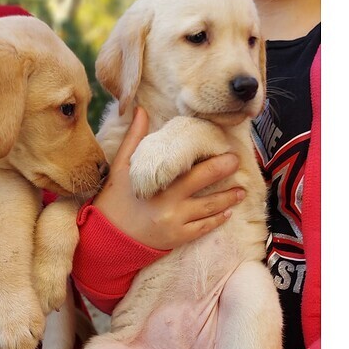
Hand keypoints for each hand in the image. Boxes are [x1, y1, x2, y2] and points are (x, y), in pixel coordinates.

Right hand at [93, 107, 244, 250]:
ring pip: (209, 209)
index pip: (191, 168)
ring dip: (228, 199)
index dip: (211, 160)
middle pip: (204, 183)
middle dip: (223, 171)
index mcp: (158, 184)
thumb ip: (134, 139)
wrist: (107, 238)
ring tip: (241, 191)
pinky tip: (226, 213)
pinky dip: (217, 220)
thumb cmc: (113, 201)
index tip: (224, 149)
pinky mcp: (177, 238)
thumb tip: (140, 110)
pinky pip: (203, 229)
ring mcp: (175, 223)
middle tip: (236, 161)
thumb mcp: (120, 168)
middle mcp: (169, 204)